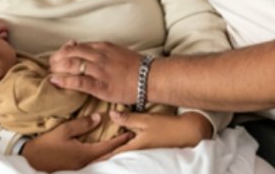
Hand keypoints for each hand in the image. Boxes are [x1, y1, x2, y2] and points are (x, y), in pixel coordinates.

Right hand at [22, 113, 132, 171]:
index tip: (130, 132)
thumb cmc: (46, 144)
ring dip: (108, 146)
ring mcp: (79, 165)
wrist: (30, 159)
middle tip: (128, 133)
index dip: (119, 139)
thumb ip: (83, 124)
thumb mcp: (65, 130)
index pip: (108, 146)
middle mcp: (85, 161)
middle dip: (117, 144)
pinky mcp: (73, 164)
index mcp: (85, 154)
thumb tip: (99, 118)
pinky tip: (100, 142)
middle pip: (106, 153)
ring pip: (99, 155)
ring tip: (117, 136)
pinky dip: (99, 148)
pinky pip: (91, 155)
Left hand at [49, 41, 142, 103]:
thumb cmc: (135, 66)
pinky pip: (78, 82)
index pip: (77, 46)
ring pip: (72, 65)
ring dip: (57, 69)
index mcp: (103, 46)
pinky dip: (64, 81)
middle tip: (50, 65)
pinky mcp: (101, 86)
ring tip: (50, 73)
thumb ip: (100, 50)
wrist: (150, 77)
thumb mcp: (116, 51)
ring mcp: (100, 70)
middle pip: (71, 53)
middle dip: (57, 59)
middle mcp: (99, 55)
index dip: (64, 51)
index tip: (58, 56)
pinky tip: (55, 81)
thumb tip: (81, 47)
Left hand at [98, 111, 212, 159]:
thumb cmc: (167, 127)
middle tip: (88, 159)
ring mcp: (144, 153)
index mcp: (134, 147)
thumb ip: (128, 118)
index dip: (98, 157)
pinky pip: (132, 152)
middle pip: (116, 157)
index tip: (86, 161)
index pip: (111, 154)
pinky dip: (124, 150)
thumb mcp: (146, 120)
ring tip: (99, 155)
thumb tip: (111, 114)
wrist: (187, 133)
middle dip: (103, 158)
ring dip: (113, 154)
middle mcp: (137, 153)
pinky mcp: (149, 151)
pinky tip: (120, 146)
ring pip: (124, 155)